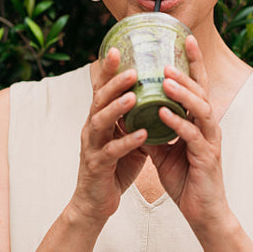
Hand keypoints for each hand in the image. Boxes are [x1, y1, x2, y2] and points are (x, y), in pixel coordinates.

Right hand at [69, 48, 147, 224]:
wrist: (96, 203)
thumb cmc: (114, 168)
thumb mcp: (127, 139)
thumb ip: (138, 120)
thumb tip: (160, 100)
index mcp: (100, 120)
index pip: (102, 89)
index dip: (108, 70)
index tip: (117, 49)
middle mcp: (92, 129)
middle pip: (99, 99)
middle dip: (114, 82)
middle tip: (132, 69)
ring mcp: (92, 147)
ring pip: (100, 122)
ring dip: (117, 107)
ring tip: (134, 96)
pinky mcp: (97, 166)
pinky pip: (112, 152)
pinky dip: (127, 142)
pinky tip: (142, 134)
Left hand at [144, 36, 231, 234]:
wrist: (203, 213)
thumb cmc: (185, 179)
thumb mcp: (163, 150)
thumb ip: (153, 129)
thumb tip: (133, 111)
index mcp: (199, 121)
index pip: (197, 86)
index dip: (192, 63)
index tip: (185, 40)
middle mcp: (208, 126)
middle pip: (201, 91)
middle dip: (186, 71)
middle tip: (168, 56)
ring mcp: (210, 141)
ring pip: (200, 109)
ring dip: (182, 93)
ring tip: (165, 79)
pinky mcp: (206, 158)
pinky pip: (191, 136)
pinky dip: (177, 123)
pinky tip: (163, 113)